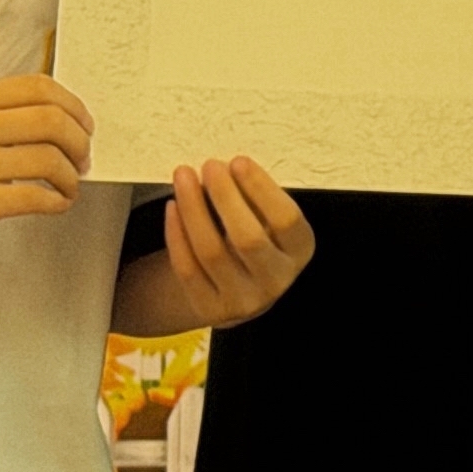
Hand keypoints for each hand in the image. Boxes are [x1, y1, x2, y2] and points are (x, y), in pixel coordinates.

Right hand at [0, 76, 93, 267]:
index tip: (85, 125)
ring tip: (70, 185)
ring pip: (49, 159)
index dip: (73, 105)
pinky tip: (57, 203)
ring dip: (72, 176)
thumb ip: (0, 114)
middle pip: (51, 119)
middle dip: (80, 141)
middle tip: (84, 159)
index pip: (39, 87)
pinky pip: (36, 196)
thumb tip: (64, 118)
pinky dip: (58, 201)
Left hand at [137, 156, 315, 328]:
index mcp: (299, 250)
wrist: (239, 287)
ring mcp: (243, 301)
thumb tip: (224, 168)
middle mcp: (276, 280)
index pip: (286, 219)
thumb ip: (255, 197)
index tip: (238, 161)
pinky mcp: (210, 310)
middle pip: (248, 238)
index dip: (261, 189)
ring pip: (211, 253)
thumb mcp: (270, 218)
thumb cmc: (256, 236)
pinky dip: (177, 235)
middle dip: (225, 197)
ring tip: (184, 177)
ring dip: (194, 210)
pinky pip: (187, 269)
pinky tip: (173, 207)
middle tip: (210, 166)